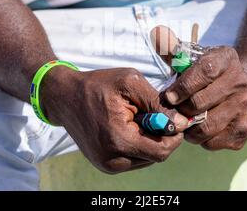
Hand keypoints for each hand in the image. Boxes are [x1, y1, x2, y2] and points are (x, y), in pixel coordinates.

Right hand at [41, 67, 187, 173]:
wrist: (64, 96)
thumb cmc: (97, 85)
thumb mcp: (130, 83)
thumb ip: (157, 103)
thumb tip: (182, 122)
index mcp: (119, 141)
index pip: (162, 151)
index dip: (174, 135)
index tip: (175, 116)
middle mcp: (112, 160)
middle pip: (156, 156)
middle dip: (161, 135)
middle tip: (151, 113)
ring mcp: (107, 165)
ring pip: (146, 158)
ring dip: (150, 139)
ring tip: (137, 117)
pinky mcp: (104, 164)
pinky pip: (134, 158)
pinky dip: (139, 143)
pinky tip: (130, 125)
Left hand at [165, 46, 246, 150]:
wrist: (236, 88)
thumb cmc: (205, 73)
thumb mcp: (192, 56)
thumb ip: (172, 48)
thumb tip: (156, 34)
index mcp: (226, 59)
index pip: (204, 71)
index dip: (183, 86)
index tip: (168, 95)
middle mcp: (240, 82)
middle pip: (200, 103)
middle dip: (180, 109)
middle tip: (171, 110)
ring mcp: (245, 107)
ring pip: (206, 126)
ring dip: (188, 127)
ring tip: (182, 120)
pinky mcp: (243, 130)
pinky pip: (213, 142)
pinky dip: (200, 140)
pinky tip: (197, 128)